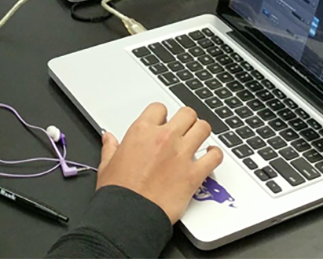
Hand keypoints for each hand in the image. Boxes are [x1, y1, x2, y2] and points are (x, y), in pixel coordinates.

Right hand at [96, 103, 223, 222]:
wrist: (129, 215)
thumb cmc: (118, 192)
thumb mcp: (107, 164)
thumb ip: (110, 147)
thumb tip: (108, 138)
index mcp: (141, 131)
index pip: (159, 108)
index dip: (161, 115)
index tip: (162, 123)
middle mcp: (164, 138)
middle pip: (186, 113)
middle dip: (186, 120)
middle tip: (184, 129)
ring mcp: (181, 155)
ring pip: (203, 128)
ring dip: (202, 132)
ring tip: (198, 139)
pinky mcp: (194, 174)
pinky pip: (215, 156)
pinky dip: (215, 154)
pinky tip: (210, 156)